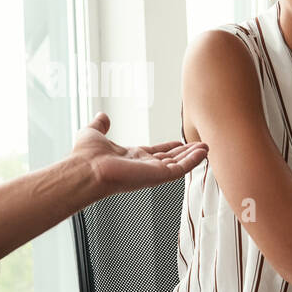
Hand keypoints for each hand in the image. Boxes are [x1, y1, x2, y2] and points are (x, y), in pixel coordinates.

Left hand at [71, 112, 207, 196]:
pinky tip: (203, 153)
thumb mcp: (93, 133)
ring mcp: (151, 172)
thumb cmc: (85, 156)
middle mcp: (143, 167)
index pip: (155, 153)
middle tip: (201, 146)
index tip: (179, 143)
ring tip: (207, 148)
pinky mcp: (157, 176)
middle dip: (186, 153)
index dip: (168, 148)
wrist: (85, 169)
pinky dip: (193, 161)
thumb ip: (100, 125)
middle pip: (170, 159)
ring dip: (193, 156)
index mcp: (131, 158)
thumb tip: (102, 116)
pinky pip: (180, 169)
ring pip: (178, 165)